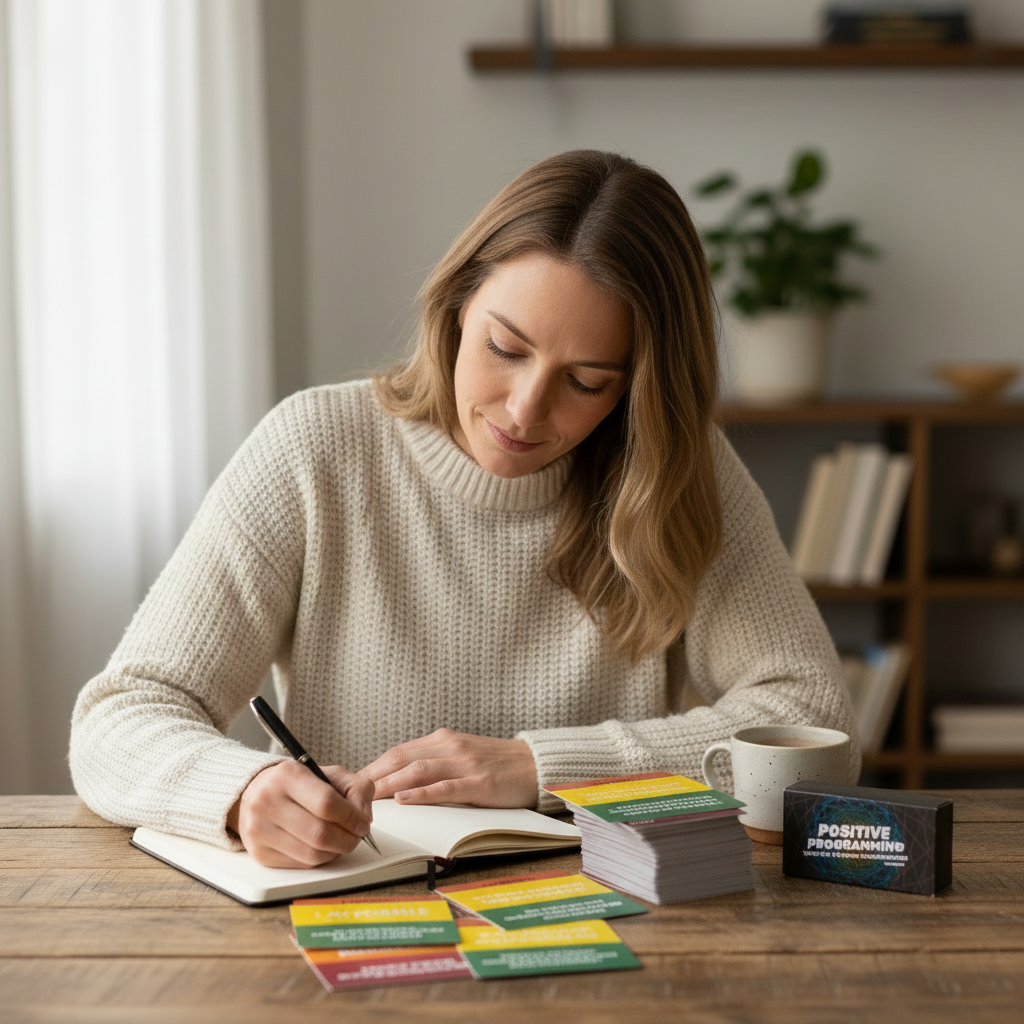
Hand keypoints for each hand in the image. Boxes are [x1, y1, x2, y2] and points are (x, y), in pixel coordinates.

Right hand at [227, 760, 374, 867]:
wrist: (255, 793)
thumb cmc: (297, 784)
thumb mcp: (329, 774)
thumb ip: (356, 788)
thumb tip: (364, 817)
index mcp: (287, 776)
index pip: (326, 803)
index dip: (351, 817)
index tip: (362, 823)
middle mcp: (267, 802)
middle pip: (320, 834)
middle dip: (348, 839)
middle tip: (356, 836)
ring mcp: (260, 830)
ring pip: (312, 854)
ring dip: (336, 851)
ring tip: (342, 840)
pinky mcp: (260, 853)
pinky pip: (301, 865)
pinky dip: (320, 859)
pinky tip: (323, 847)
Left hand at [359, 728, 537, 807]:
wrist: (536, 764)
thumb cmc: (496, 765)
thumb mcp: (460, 756)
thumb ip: (433, 764)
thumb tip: (396, 783)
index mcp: (442, 740)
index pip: (396, 753)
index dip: (371, 768)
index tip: (350, 786)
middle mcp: (449, 746)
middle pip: (400, 759)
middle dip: (372, 778)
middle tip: (348, 797)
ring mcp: (465, 763)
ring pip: (417, 771)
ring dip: (388, 786)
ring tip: (366, 801)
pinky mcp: (480, 782)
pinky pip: (445, 787)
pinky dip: (421, 793)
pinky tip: (404, 800)